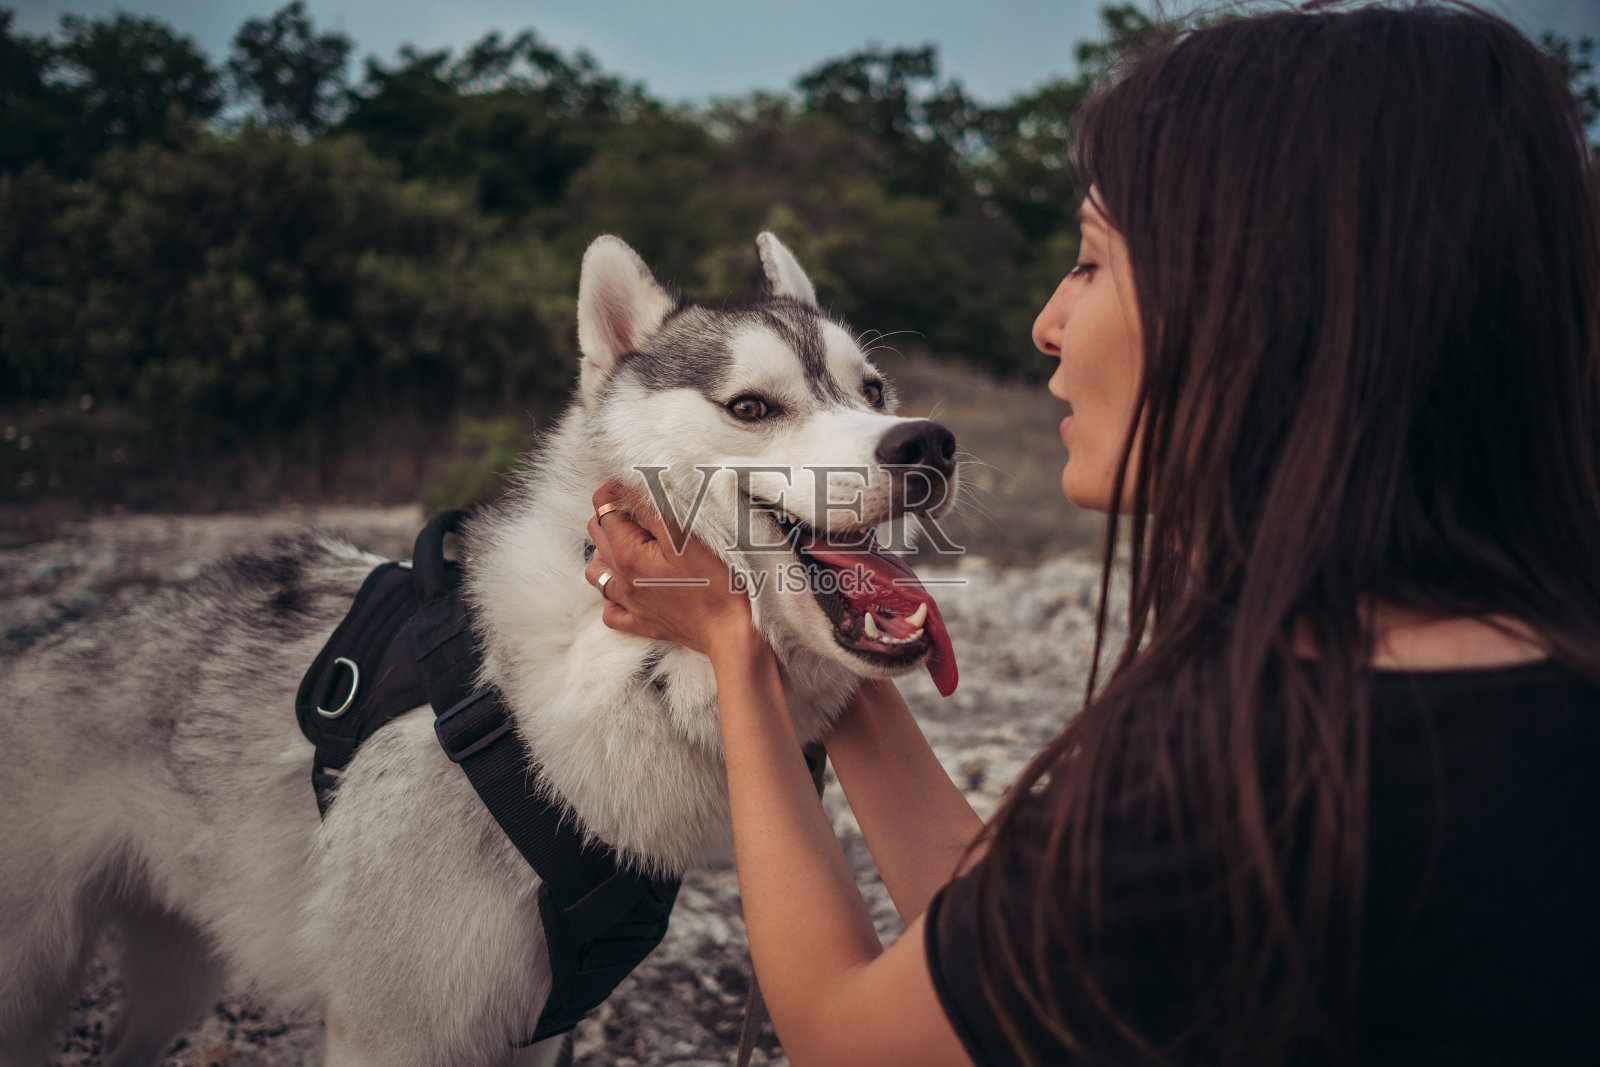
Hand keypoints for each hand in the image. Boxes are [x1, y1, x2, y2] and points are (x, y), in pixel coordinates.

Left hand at [584, 481, 757, 656]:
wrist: (731, 631)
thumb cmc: (716, 583)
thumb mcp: (687, 535)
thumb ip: (654, 507)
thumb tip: (631, 484)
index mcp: (628, 554)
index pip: (604, 510)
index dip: (613, 490)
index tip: (628, 482)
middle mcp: (621, 579)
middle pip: (597, 536)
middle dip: (610, 514)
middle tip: (637, 505)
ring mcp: (630, 604)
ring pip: (596, 573)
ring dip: (606, 553)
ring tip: (629, 542)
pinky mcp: (643, 623)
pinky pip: (611, 611)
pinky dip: (612, 595)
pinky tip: (628, 585)